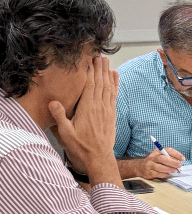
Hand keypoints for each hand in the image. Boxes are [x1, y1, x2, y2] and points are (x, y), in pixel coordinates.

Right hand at [49, 56, 117, 177]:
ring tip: (106, 61)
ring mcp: (107, 110)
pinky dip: (115, 84)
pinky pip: (114, 95)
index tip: (89, 60)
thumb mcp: (66, 133)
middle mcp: (100, 107)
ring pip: (109, 87)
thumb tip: (53, 102)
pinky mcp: (112, 114)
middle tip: (99, 55)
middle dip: (100, 68)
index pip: (90, 86)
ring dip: (108, 73)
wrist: (100, 157)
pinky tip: (115, 76)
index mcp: (88, 109)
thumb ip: (60, 117)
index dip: (90, 72)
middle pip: (101, 83)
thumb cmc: (81, 146)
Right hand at [132, 148, 184, 179]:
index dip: (176, 154)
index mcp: (157, 151)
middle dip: (172, 162)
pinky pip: (158, 174)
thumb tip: (179, 161)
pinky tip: (168, 174)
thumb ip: (169, 157)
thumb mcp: (160, 156)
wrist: (140, 167)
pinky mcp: (149, 172)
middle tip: (178, 165)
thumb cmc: (154, 161)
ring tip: (174, 170)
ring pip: (160, 167)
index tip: (182, 158)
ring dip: (169, 169)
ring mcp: (150, 165)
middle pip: (162, 158)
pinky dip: (164, 174)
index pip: (168, 150)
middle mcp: (153, 157)